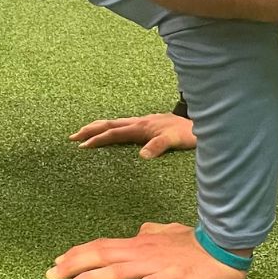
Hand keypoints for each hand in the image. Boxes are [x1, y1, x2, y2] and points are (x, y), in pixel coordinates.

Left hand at [46, 222, 246, 278]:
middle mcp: (142, 251)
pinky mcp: (173, 277)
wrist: (225, 246)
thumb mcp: (170, 233)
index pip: (102, 246)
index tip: (57, 261)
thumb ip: (153, 232)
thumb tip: (141, 229)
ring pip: (117, 271)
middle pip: (101, 256)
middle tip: (49, 275)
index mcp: (140, 242)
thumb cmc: (197, 242)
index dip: (78, 253)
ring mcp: (156, 264)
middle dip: (73, 265)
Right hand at [68, 112, 195, 157]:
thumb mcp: (175, 141)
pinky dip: (111, 128)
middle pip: (110, 124)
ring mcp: (144, 122)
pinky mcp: (149, 125)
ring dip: (99, 128)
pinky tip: (111, 133)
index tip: (81, 146)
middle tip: (72, 137)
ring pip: (115, 123)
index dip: (97, 139)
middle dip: (90, 130)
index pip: (114, 133)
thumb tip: (141, 156)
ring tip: (84, 133)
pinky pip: (124, 125)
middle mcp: (140, 122)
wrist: (205, 124)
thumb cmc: (190, 134)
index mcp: (142, 127)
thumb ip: (158, 147)